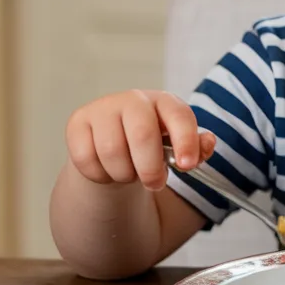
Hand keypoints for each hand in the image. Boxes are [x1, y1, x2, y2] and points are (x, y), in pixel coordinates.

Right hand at [65, 89, 214, 191]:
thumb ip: (196, 148)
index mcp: (164, 102)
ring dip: (124, 174)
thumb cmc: (151, 145)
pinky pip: (86, 158)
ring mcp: (103, 109)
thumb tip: (207, 144)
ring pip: (112, 151)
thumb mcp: (177, 145)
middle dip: (151, 168)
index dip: (186, 141)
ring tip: (130, 173)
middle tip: (155, 184)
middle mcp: (134, 100)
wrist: (112, 145)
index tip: (187, 166)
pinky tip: (107, 169)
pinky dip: (99, 174)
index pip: (179, 116)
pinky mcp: (77, 122)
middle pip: (142, 135)